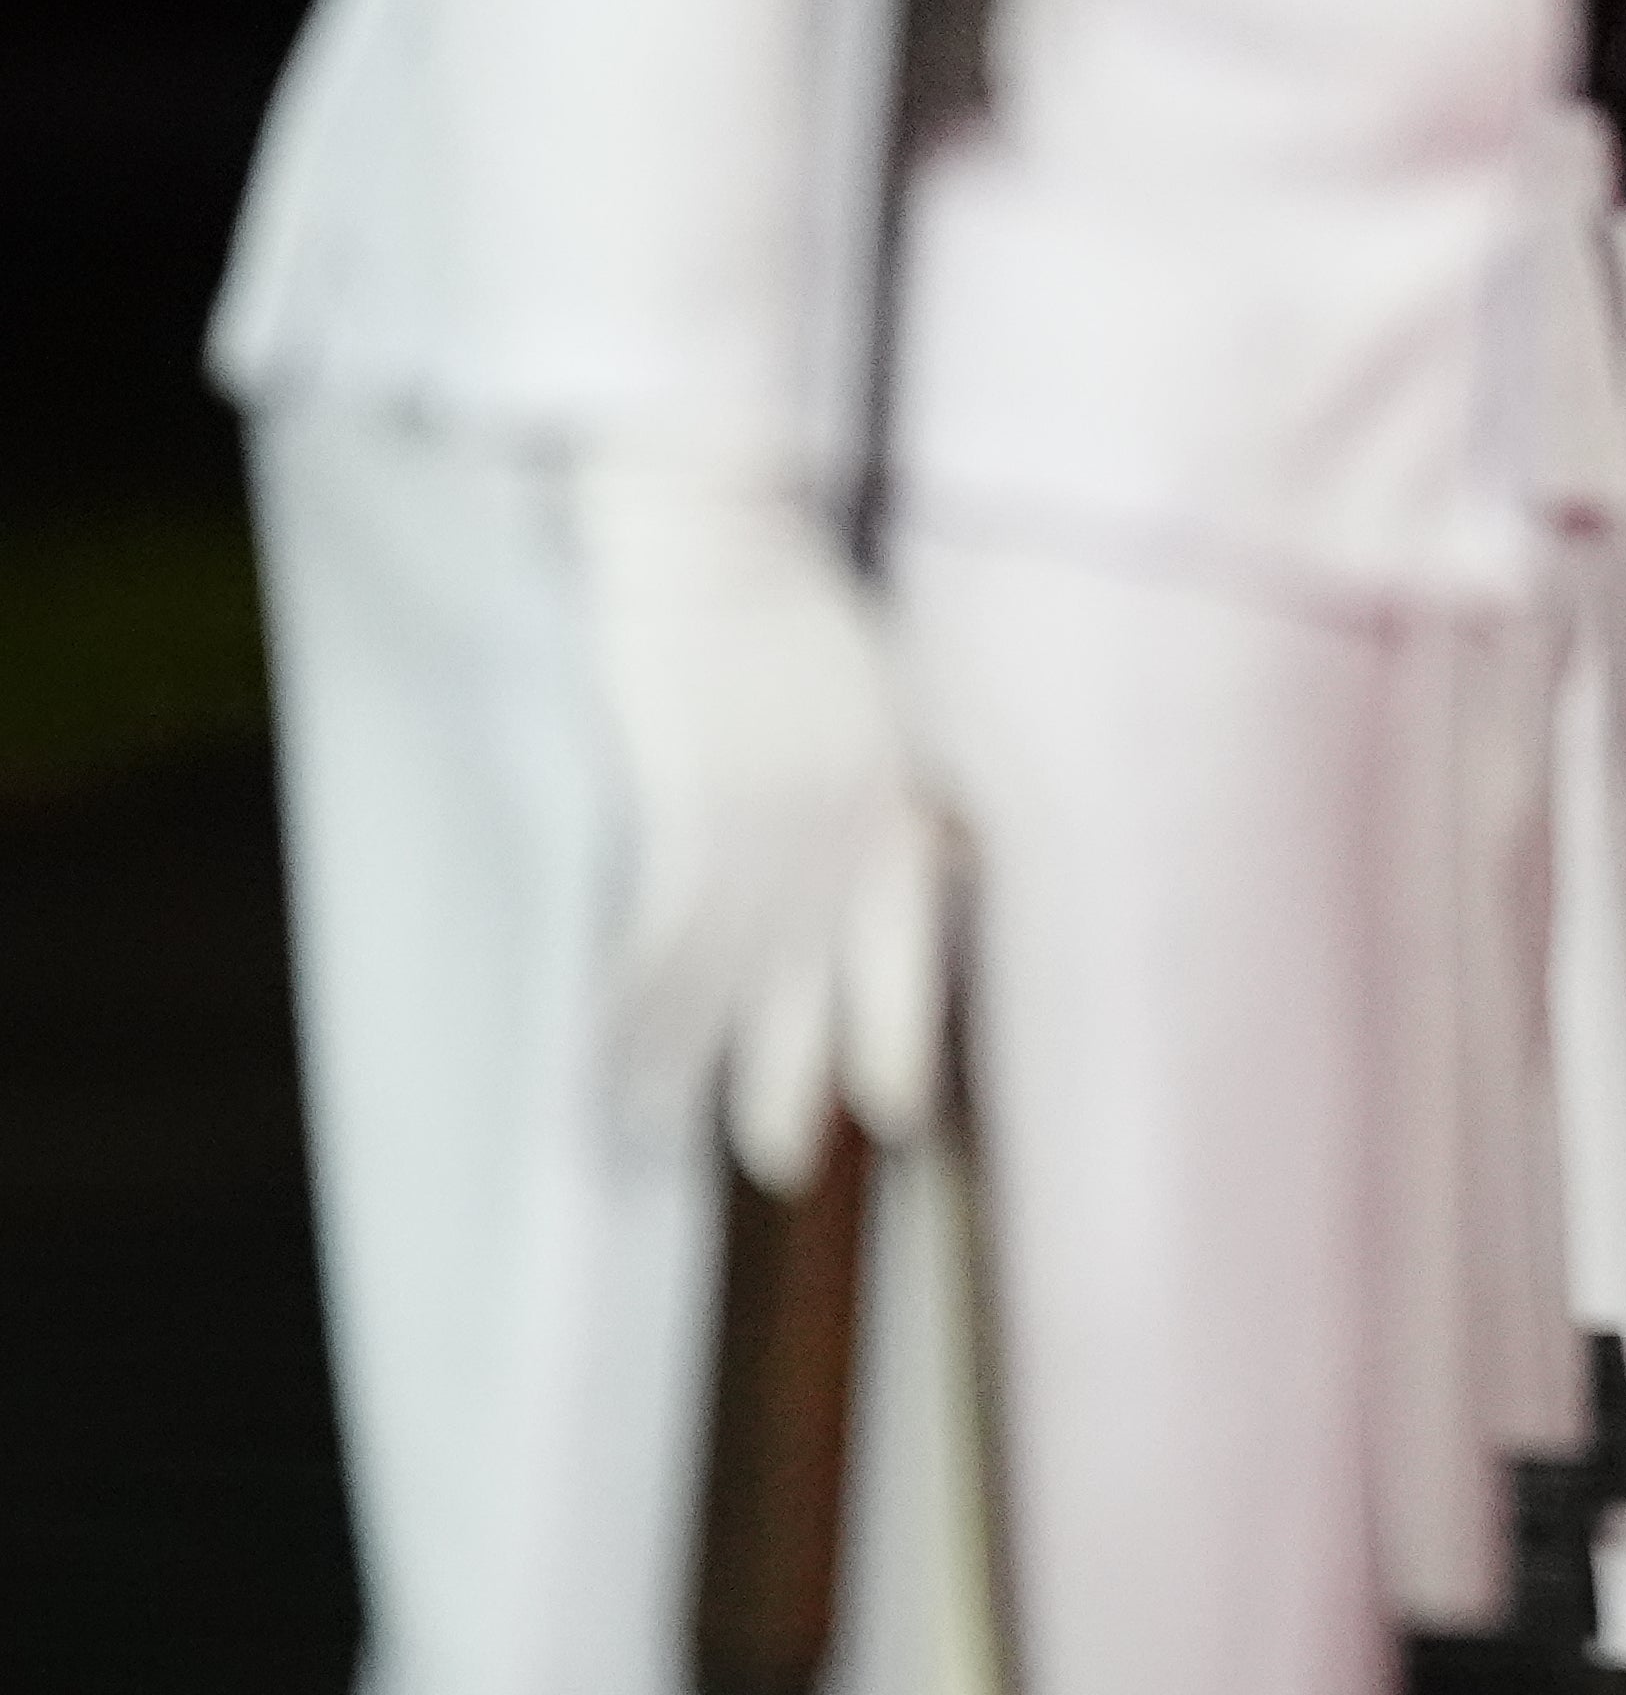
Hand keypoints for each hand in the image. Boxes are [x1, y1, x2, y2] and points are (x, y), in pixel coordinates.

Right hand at [566, 447, 947, 1192]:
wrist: (717, 529)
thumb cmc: (788, 603)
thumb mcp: (883, 699)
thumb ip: (901, 785)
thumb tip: (947, 854)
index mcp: (898, 807)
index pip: (914, 956)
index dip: (902, 1041)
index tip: (895, 1114)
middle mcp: (849, 834)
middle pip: (822, 991)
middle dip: (796, 1084)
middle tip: (782, 1165)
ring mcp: (773, 828)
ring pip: (734, 983)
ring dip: (690, 1064)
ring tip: (654, 1131)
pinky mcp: (695, 811)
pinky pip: (666, 941)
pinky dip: (636, 1006)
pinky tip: (608, 1057)